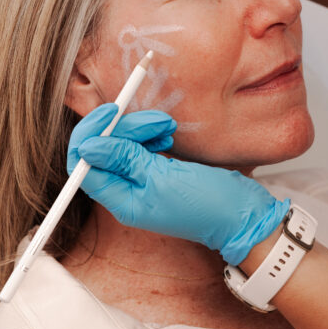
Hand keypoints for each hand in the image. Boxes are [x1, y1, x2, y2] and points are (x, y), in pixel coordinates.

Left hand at [68, 106, 289, 264]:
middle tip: (156, 122)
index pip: (84, 164)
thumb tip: (87, 147)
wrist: (243, 215)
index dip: (92, 134)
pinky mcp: (158, 172)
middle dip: (124, 128)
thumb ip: (124, 159)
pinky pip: (141, 147)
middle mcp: (127, 192)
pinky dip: (151, 135)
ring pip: (123, 144)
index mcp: (121, 200)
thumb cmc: (207, 204)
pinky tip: (167, 134)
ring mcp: (142, 181)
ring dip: (141, 129)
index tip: (111, 113)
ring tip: (167, 128)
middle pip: (104, 150)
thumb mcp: (162, 178)